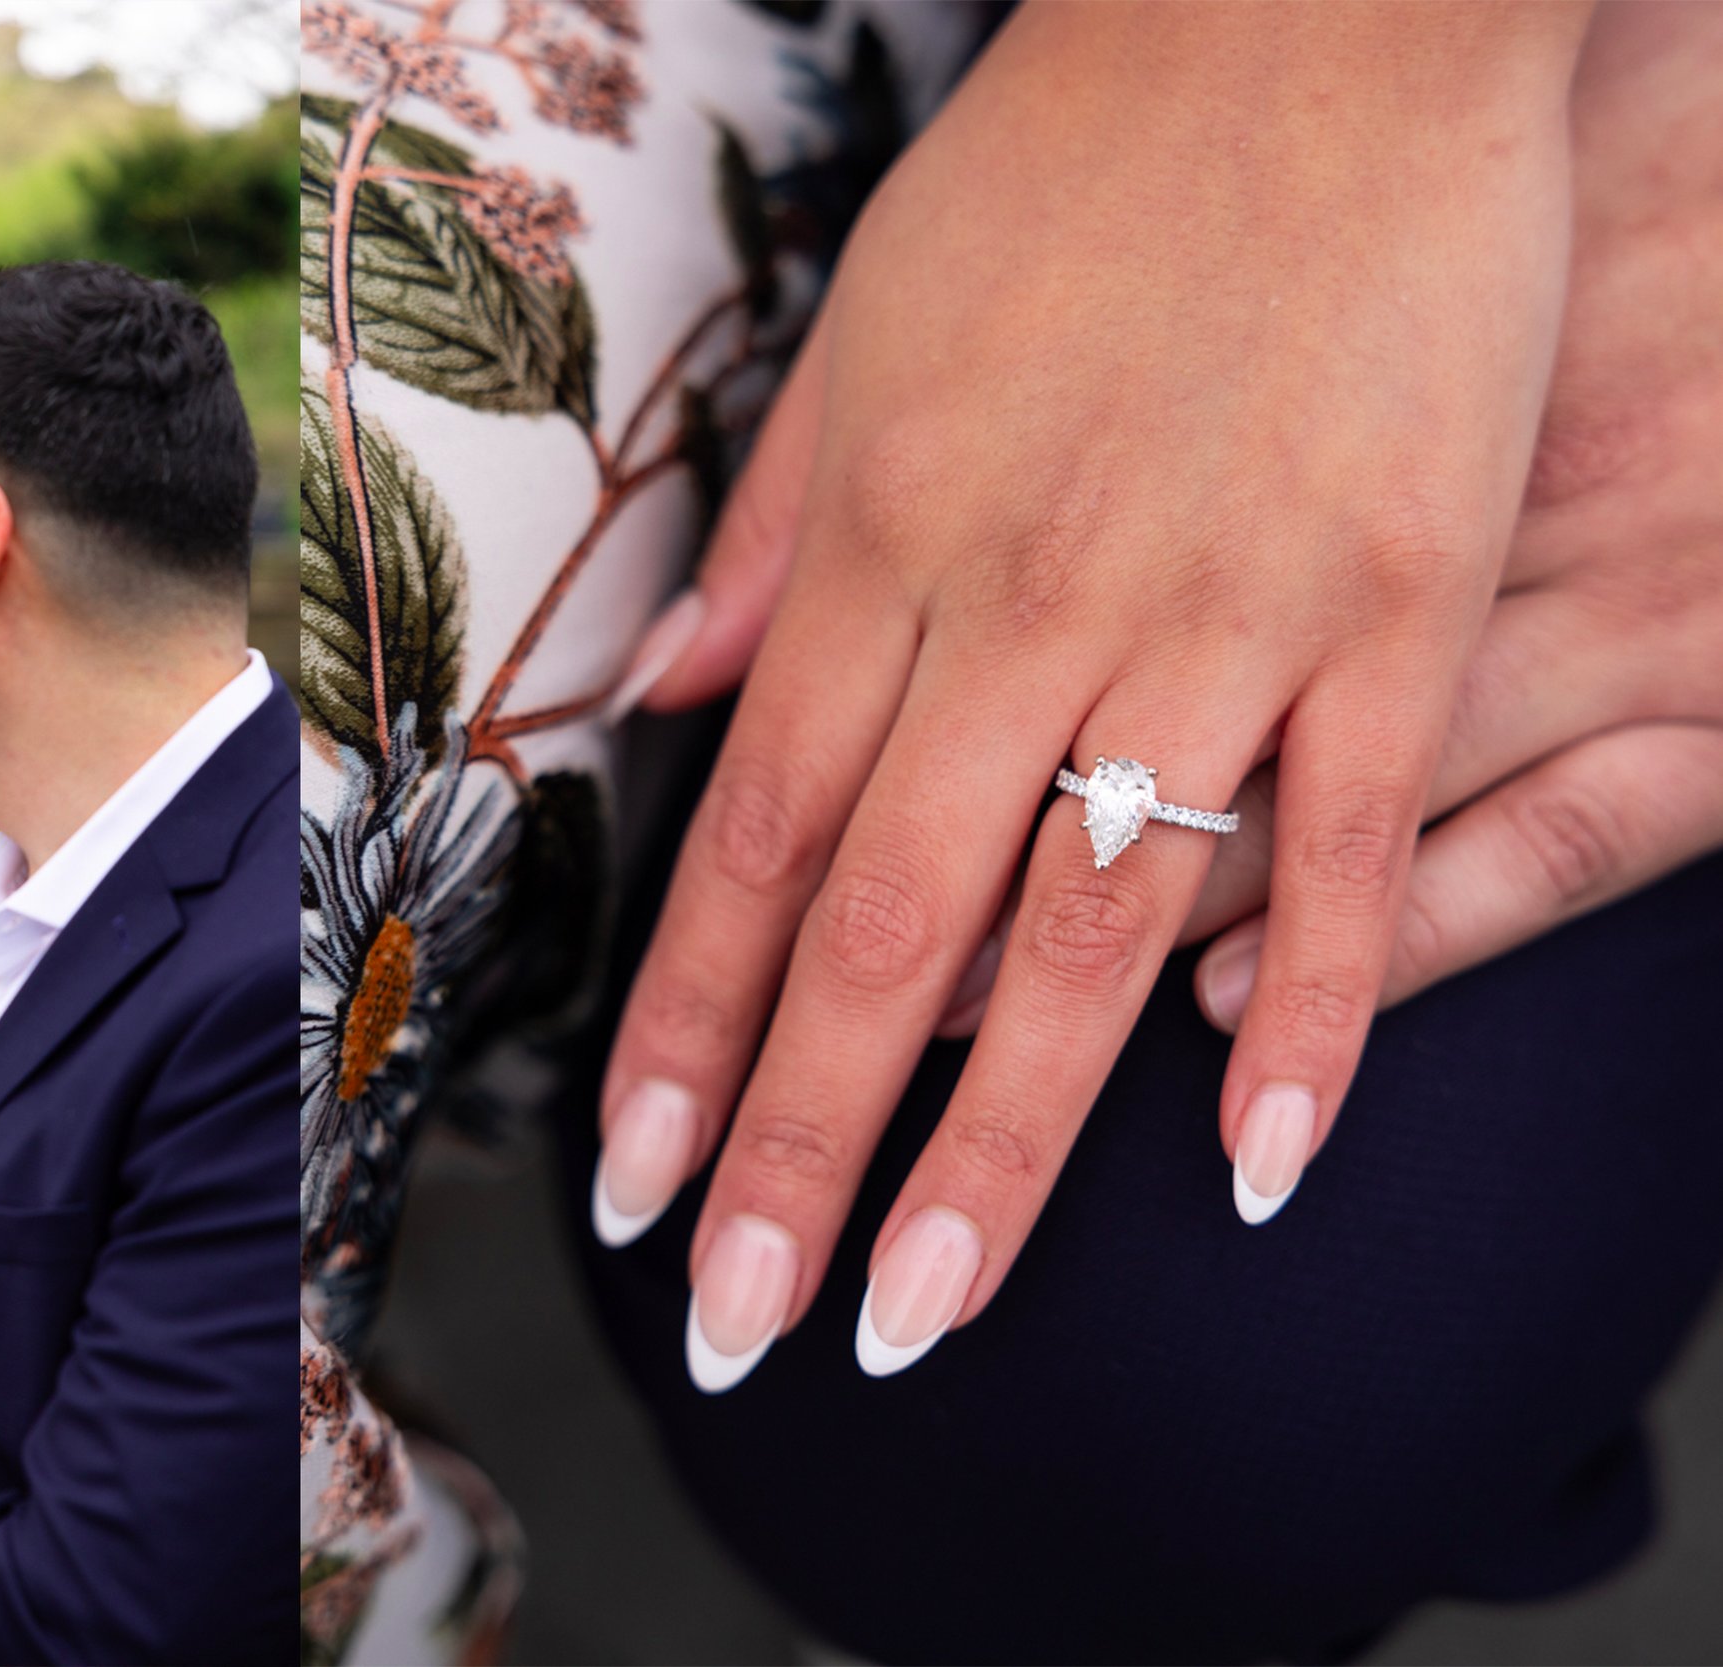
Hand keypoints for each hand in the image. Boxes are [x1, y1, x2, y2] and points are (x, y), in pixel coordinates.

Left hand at [593, 1, 1590, 1389]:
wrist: (1321, 2)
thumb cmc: (1076, 162)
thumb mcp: (868, 327)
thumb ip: (770, 535)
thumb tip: (669, 696)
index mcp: (880, 551)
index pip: (750, 845)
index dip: (680, 1032)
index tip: (631, 1184)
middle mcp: (1022, 611)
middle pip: (883, 932)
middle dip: (796, 1148)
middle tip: (741, 1324)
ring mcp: (1217, 618)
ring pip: (1083, 935)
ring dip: (999, 1153)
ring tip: (923, 1319)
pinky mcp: (1391, 605)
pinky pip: (1346, 849)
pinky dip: (1308, 1020)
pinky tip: (1257, 1176)